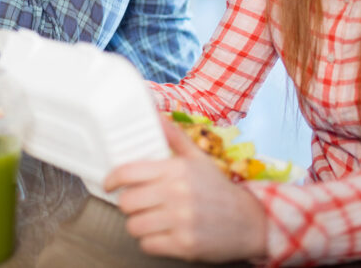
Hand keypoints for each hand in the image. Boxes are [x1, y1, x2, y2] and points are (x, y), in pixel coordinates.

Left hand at [102, 117, 267, 262]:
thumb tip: (155, 115)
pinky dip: (150, 241)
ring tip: (151, 219)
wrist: (250, 222)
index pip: (128, 172)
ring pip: (134, 225)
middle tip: (138, 204)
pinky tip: (162, 233)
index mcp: (176, 169)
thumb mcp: (198, 158)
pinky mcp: (184, 245)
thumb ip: (174, 137)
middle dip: (128, 204)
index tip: (109, 184)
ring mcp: (181, 221)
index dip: (112, 179)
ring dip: (138, 224)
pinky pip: (147, 245)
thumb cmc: (219, 190)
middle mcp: (177, 193)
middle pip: (127, 202)